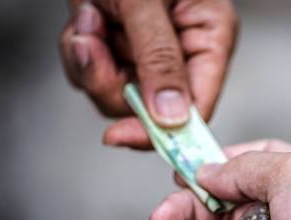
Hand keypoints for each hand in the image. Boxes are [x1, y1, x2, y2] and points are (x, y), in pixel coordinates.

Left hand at [60, 0, 237, 148]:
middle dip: (110, 81)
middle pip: (150, 107)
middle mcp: (184, 51)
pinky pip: (96, 74)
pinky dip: (80, 49)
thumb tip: (173, 118)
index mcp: (210, 37)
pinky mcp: (121, 48)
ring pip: (118, 93)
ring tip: (89, 16)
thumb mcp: (145, 2)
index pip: (198, 105)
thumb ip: (160, 58)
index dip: (164, 129)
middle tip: (92, 45)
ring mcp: (150, 52)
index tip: (123, 135)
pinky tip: (86, 15)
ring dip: (90, 62)